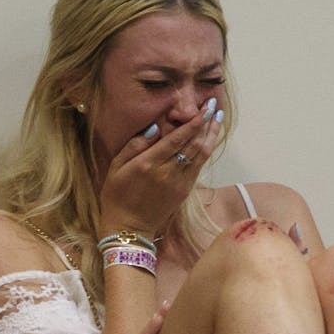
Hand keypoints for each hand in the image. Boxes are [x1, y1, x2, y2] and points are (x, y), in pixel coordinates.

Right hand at [98, 98, 222, 235]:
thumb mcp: (116, 168)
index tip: (203, 107)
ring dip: (211, 135)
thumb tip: (154, 127)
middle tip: (212, 104)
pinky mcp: (184, 191)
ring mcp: (179, 183)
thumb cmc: (117, 196)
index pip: (177, 138)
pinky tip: (209, 138)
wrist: (129, 228)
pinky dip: (206, 150)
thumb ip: (134, 145)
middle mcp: (167, 172)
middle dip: (206, 123)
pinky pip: (199, 166)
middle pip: (194, 144)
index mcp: (149, 164)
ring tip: (217, 118)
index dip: (193, 122)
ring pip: (201, 155)